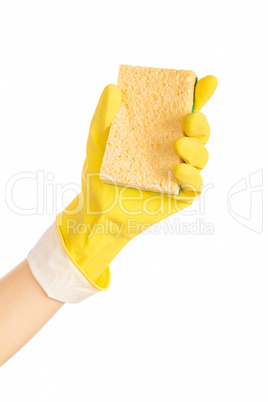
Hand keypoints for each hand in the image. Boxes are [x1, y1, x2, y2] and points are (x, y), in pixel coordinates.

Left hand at [56, 76, 217, 288]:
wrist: (97, 209)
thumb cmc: (98, 173)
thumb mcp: (97, 141)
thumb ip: (104, 116)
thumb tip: (112, 88)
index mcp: (158, 132)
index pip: (183, 111)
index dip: (199, 96)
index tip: (207, 81)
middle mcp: (173, 150)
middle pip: (199, 133)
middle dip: (201, 123)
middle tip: (189, 119)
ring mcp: (178, 173)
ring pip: (202, 156)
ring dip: (197, 149)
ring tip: (179, 144)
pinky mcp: (180, 195)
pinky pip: (195, 185)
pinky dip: (192, 176)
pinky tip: (179, 170)